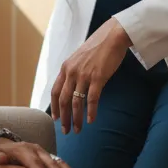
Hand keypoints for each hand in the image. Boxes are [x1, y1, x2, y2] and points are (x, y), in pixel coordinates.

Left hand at [51, 18, 131, 134]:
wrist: (112, 36)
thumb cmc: (98, 47)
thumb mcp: (79, 58)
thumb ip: (74, 71)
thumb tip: (72, 86)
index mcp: (66, 67)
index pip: (55, 91)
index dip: (55, 107)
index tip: (56, 119)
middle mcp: (72, 71)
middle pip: (63, 100)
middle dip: (64, 118)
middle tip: (66, 131)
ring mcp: (84, 74)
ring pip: (76, 102)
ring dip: (76, 118)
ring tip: (78, 129)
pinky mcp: (98, 77)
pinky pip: (92, 98)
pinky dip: (90, 111)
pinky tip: (91, 120)